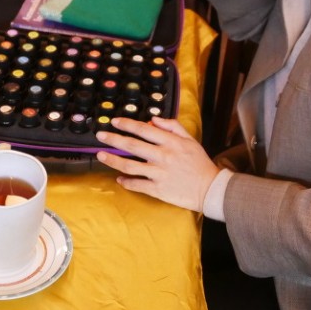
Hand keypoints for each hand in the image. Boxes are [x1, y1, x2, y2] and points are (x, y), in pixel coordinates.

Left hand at [95, 117, 220, 211]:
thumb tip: (153, 119)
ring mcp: (159, 174)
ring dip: (113, 160)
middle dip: (113, 139)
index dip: (127, 124)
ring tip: (101, 155)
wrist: (210, 188)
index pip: (144, 130)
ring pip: (130, 166)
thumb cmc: (199, 163)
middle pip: (132, 145)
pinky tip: (118, 179)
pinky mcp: (158, 190)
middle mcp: (163, 156)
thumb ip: (172, 126)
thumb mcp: (190, 139)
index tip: (115, 121)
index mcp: (170, 142)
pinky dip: (126, 182)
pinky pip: (137, 185)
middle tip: (100, 136)